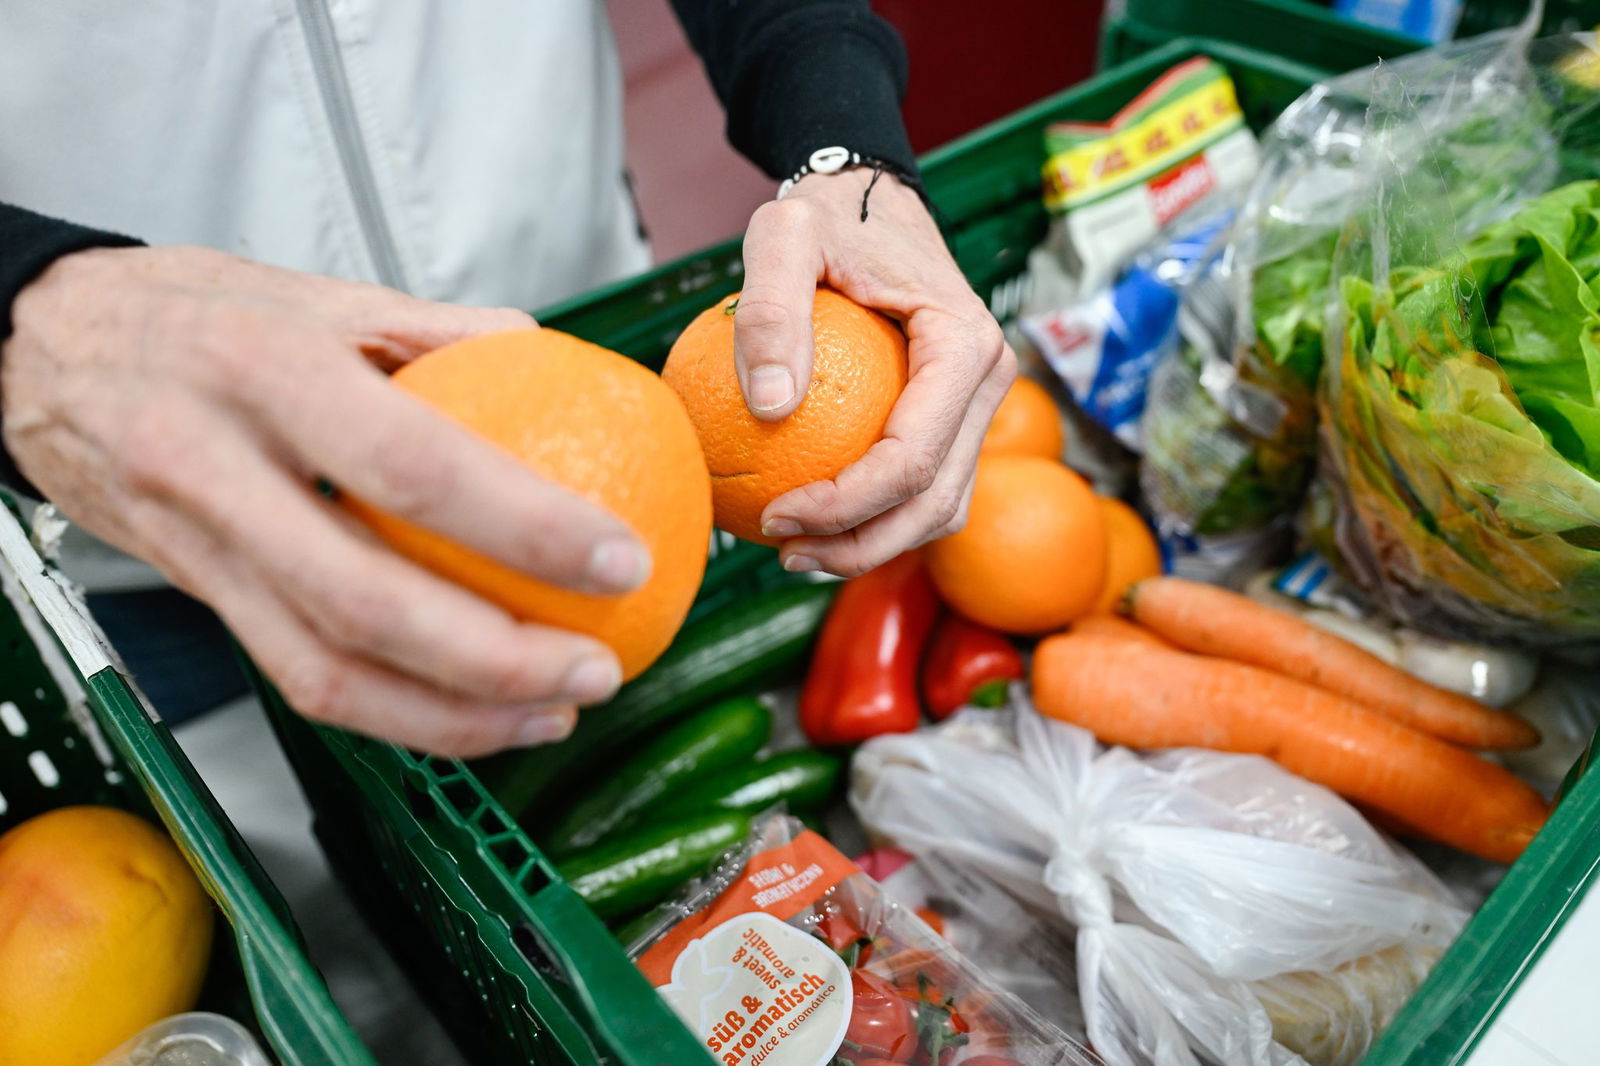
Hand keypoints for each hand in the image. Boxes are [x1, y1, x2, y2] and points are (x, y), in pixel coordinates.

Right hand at [2, 246, 647, 756]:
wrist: (34, 351)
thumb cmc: (186, 314)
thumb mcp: (314, 292)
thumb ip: (435, 327)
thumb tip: (549, 354)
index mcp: (264, 371)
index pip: (415, 466)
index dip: (526, 526)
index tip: (617, 557)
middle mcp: (218, 469)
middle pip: (366, 602)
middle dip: (500, 661)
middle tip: (596, 669)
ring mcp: (198, 547)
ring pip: (326, 671)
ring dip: (454, 716)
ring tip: (554, 712)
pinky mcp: (197, 599)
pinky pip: (299, 677)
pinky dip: (397, 713)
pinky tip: (473, 710)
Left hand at [735, 168, 1014, 576]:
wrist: (869, 199)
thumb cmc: (828, 216)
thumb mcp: (783, 236)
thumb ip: (769, 310)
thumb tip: (768, 406)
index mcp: (966, 346)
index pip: (911, 458)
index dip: (844, 505)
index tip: (774, 514)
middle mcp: (990, 381)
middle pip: (934, 500)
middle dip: (860, 545)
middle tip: (781, 551)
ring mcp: (978, 405)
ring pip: (939, 507)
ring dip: (874, 544)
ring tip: (797, 553)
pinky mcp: (955, 418)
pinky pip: (925, 486)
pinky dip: (877, 517)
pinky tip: (814, 522)